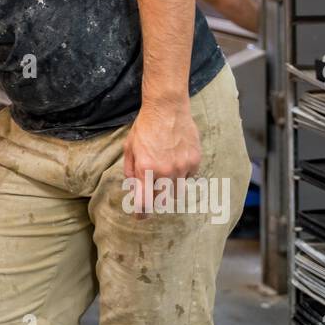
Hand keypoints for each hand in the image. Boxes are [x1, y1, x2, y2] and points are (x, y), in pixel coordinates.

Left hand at [123, 97, 200, 215]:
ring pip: (177, 192)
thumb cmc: (145, 127)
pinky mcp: (195, 162)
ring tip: (164, 173)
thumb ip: (130, 172)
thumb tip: (134, 190)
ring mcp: (182, 167)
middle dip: (155, 200)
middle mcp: (165, 172)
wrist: (167, 108)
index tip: (140, 216)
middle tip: (151, 191)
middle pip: (162, 201)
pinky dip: (182, 174)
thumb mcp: (129, 149)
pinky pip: (189, 178)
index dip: (141, 214)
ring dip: (170, 189)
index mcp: (146, 170)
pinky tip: (176, 159)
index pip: (145, 204)